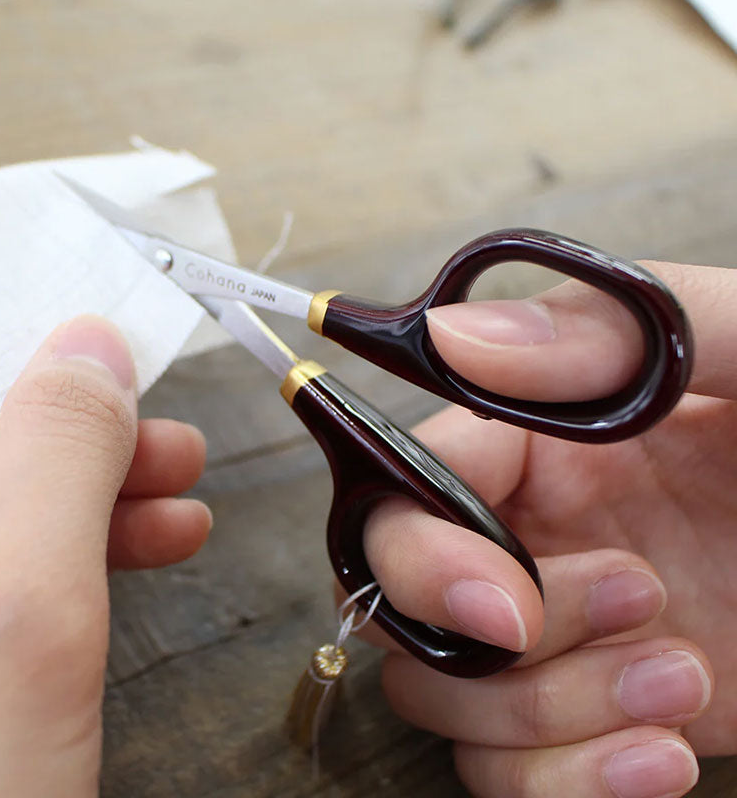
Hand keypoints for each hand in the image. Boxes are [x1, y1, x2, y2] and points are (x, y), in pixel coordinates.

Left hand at [0, 316, 209, 797]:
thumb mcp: (13, 626)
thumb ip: (51, 466)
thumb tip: (89, 345)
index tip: (82, 335)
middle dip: (65, 432)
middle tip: (158, 427)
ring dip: (91, 488)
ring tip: (183, 487)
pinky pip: (6, 569)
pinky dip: (85, 545)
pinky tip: (158, 537)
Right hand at [356, 261, 736, 797]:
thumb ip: (607, 332)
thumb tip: (453, 335)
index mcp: (536, 438)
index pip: (403, 491)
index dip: (423, 557)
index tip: (506, 607)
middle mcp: (528, 531)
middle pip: (401, 608)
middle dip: (493, 648)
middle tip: (633, 606)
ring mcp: (559, 627)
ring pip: (450, 698)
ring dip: (546, 716)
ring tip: (684, 675)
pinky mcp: (595, 709)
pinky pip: (511, 769)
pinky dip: (564, 784)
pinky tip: (664, 755)